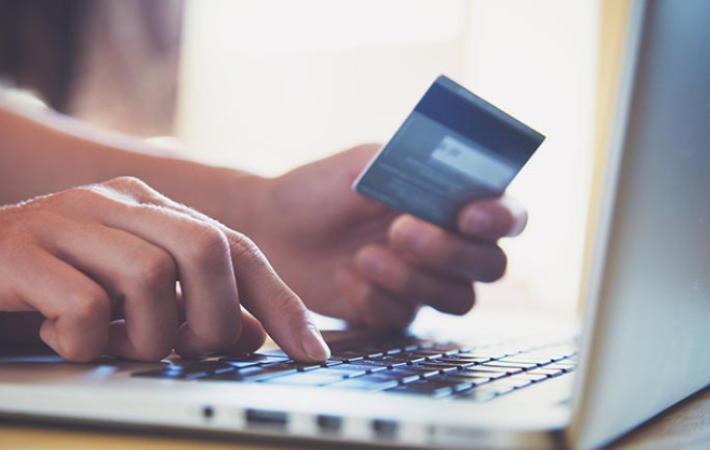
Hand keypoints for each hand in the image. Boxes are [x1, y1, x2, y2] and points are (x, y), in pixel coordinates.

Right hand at [0, 177, 328, 361]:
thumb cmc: (34, 291)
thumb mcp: (122, 304)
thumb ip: (185, 310)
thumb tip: (252, 334)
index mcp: (147, 208)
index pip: (236, 247)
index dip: (280, 302)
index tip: (313, 353)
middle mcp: (113, 202)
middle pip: (206, 248)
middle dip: (214, 318)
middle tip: (191, 352)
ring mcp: (64, 220)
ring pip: (149, 277)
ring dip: (145, 337)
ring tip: (113, 347)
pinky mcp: (16, 250)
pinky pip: (82, 305)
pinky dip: (81, 342)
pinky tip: (55, 339)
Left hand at [240, 145, 526, 328]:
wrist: (273, 228)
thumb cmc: (322, 188)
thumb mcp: (364, 163)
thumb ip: (408, 165)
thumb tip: (447, 169)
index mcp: (452, 202)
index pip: (506, 214)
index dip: (501, 218)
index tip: (469, 215)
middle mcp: (450, 246)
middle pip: (490, 265)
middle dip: (450, 251)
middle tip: (399, 231)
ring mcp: (424, 283)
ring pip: (458, 299)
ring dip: (414, 279)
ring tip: (363, 256)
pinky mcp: (394, 313)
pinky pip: (406, 318)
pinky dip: (375, 298)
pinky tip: (345, 276)